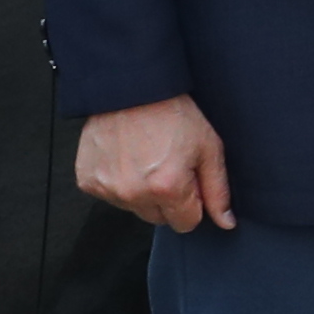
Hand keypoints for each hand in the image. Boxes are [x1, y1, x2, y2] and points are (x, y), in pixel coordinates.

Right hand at [76, 95, 235, 233]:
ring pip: (134, 208)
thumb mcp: (209, 148)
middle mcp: (133, 194)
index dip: (193, 203)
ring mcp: (107, 189)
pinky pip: (110, 195)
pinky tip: (127, 158)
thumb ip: (217, 190)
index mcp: (166, 188)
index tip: (190, 180)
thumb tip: (226, 222)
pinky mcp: (88, 182)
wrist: (132, 89)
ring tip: (147, 158)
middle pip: (159, 219)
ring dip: (142, 192)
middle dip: (168, 200)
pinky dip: (119, 183)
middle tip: (169, 166)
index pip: (186, 224)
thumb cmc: (172, 113)